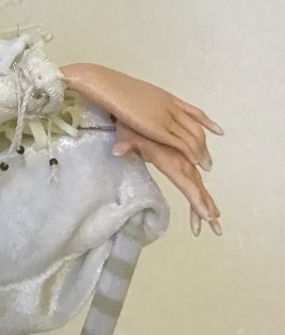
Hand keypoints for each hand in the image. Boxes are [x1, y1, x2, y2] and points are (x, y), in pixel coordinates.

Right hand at [61, 63, 222, 169]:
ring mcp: (165, 117)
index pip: (192, 110)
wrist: (107, 86)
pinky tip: (194, 162)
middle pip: (195, 127)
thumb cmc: (113, 90)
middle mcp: (170, 106)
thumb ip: (140, 108)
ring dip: (201, 152)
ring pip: (191, 137)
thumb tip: (139, 112)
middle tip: (209, 160)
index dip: (206, 121)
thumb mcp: (132, 98)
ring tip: (206, 166)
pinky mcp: (159, 128)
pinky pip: (181, 142)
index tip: (218, 130)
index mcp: (164, 97)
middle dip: (204, 145)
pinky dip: (190, 153)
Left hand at [113, 121, 221, 236]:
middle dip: (205, 206)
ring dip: (206, 199)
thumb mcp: (127, 133)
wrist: (136, 106)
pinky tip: (209, 201)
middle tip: (216, 228)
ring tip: (216, 220)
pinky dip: (200, 188)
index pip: (186, 181)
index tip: (208, 217)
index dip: (197, 199)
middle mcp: (179, 158)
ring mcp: (181, 157)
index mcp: (168, 157)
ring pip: (197, 181)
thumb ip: (127, 144)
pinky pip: (194, 172)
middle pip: (196, 185)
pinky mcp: (180, 154)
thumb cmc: (130, 122)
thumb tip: (117, 152)